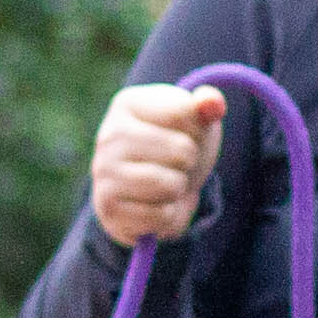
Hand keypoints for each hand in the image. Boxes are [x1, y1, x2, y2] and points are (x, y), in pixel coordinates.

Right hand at [88, 84, 224, 249]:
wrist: (153, 187)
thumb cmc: (176, 145)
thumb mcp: (194, 120)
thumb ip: (208, 104)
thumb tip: (213, 102)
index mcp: (128, 103)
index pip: (184, 112)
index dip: (198, 128)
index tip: (184, 133)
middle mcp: (109, 135)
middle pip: (182, 151)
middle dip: (190, 161)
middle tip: (176, 162)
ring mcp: (103, 173)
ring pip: (170, 185)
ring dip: (179, 188)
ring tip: (165, 182)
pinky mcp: (108, 209)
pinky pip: (160, 216)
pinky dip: (167, 214)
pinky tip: (154, 204)